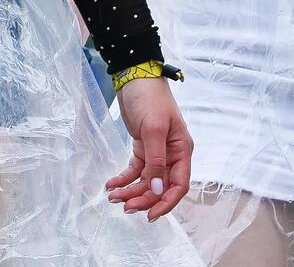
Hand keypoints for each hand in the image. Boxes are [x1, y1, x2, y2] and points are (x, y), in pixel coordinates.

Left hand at [105, 76, 191, 221]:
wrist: (134, 77)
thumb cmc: (150, 98)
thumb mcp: (154, 129)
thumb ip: (156, 161)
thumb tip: (157, 189)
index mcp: (182, 150)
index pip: (179, 185)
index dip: (166, 203)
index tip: (150, 215)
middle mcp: (171, 154)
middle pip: (160, 186)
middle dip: (143, 199)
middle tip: (125, 207)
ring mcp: (157, 152)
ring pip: (146, 181)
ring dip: (131, 191)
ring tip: (113, 197)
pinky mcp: (142, 147)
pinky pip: (134, 170)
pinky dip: (123, 179)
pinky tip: (111, 184)